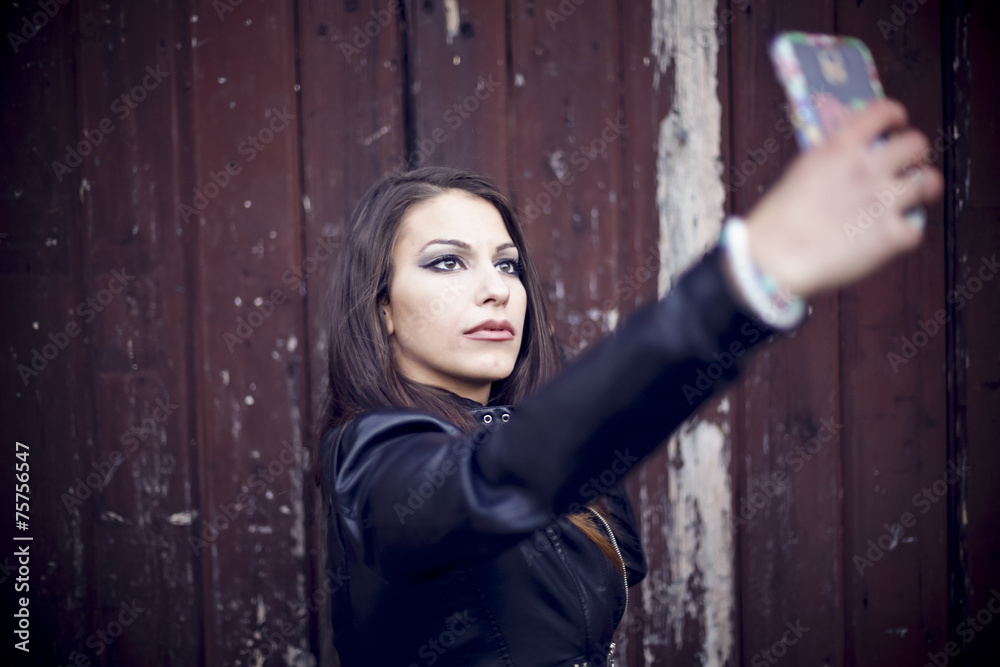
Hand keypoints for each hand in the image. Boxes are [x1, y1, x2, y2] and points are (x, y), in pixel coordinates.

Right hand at [742, 98, 944, 298]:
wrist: (775, 258)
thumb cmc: (778, 220)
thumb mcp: (802, 172)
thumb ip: (832, 158)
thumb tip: (850, 153)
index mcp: (840, 148)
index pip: (884, 112)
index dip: (896, 117)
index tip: (895, 126)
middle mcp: (867, 169)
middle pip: (916, 144)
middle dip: (914, 155)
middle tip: (905, 167)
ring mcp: (882, 202)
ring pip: (929, 182)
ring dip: (923, 189)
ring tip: (912, 199)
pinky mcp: (890, 236)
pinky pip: (916, 229)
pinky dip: (905, 234)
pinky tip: (891, 236)